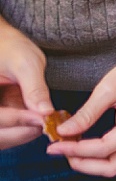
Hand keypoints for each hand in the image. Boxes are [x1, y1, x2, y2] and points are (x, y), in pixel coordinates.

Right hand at [0, 23, 50, 148]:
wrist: (3, 43)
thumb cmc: (10, 47)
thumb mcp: (25, 63)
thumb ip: (34, 88)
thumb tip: (46, 112)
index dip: (17, 121)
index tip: (42, 119)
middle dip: (20, 133)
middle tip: (46, 125)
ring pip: (1, 137)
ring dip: (21, 135)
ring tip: (44, 123)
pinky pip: (4, 132)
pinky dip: (20, 131)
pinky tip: (37, 122)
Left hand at [47, 44, 115, 176]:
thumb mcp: (108, 88)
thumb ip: (87, 113)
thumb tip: (65, 130)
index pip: (105, 148)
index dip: (77, 149)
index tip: (57, 145)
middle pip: (112, 166)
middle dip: (84, 164)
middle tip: (62, 152)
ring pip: (114, 163)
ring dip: (90, 161)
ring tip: (69, 148)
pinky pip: (115, 153)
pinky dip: (97, 153)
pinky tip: (82, 143)